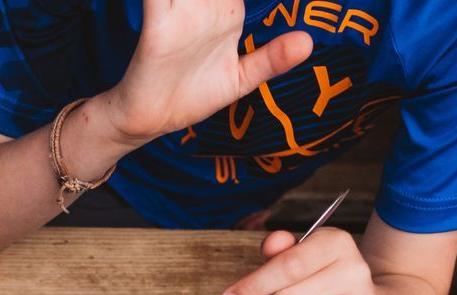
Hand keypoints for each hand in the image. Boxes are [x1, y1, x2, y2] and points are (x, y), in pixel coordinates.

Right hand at [97, 0, 310, 145]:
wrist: (148, 121)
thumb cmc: (191, 95)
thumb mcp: (239, 79)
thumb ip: (270, 59)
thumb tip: (308, 42)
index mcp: (228, 13)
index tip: (236, 16)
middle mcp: (205, 6)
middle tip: (215, 18)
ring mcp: (180, 14)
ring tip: (197, 9)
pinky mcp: (158, 28)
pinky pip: (158, 0)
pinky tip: (175, 6)